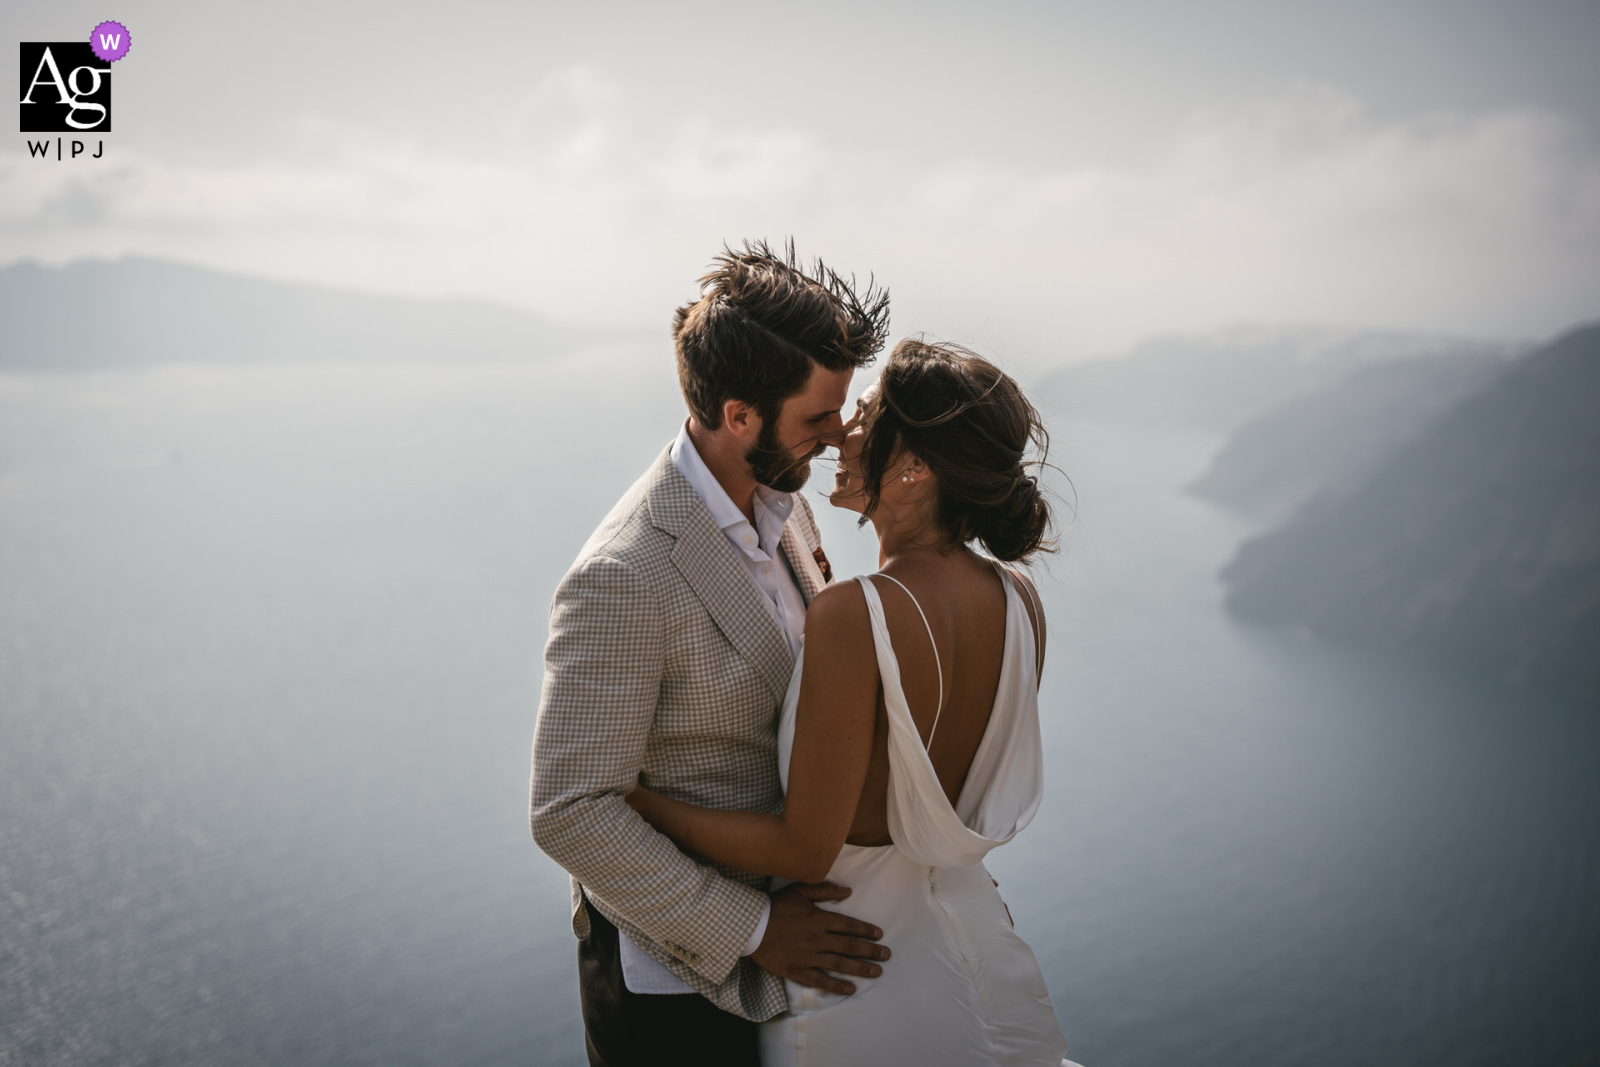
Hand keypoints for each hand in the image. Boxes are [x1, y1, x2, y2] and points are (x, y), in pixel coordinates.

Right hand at [749, 882, 888, 995]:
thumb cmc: (775, 906)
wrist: (751, 926)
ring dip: (860, 968)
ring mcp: (808, 956)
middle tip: (887, 955)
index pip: (849, 925)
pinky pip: (820, 980)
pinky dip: (836, 986)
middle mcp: (818, 938)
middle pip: (849, 946)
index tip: (879, 935)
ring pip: (840, 964)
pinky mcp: (798, 970)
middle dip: (871, 951)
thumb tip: (848, 891)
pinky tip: (850, 989)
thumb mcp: (799, 891)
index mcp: (819, 919)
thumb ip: (824, 890)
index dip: (866, 930)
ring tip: (877, 972)